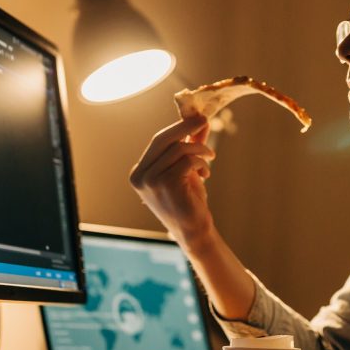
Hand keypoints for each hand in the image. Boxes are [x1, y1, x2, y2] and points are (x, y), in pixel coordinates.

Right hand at [129, 116, 216, 244]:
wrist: (194, 231)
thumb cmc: (189, 201)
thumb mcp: (186, 169)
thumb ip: (190, 145)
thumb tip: (199, 121)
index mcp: (139, 172)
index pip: (157, 141)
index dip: (177, 127)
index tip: (196, 118)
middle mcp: (140, 176)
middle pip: (163, 139)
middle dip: (185, 127)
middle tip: (204, 120)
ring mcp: (151, 180)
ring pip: (178, 149)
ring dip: (200, 150)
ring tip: (210, 159)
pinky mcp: (166, 184)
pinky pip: (187, 160)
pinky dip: (201, 162)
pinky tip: (206, 173)